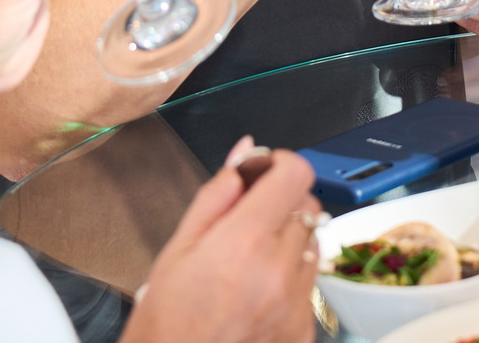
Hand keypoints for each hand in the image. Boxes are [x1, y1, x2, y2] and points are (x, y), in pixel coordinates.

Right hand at [122, 139, 319, 342]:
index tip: (262, 173)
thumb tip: (245, 152)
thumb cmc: (167, 322)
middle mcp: (278, 270)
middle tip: (248, 222)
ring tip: (249, 264)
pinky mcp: (303, 326)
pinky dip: (290, 277)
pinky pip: (310, 282)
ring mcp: (295, 302)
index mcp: (244, 242)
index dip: (278, 165)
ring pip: (311, 242)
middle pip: (308, 205)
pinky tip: (258, 291)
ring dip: (288, 241)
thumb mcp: (178, 248)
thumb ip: (218, 195)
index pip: (294, 174)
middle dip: (282, 202)